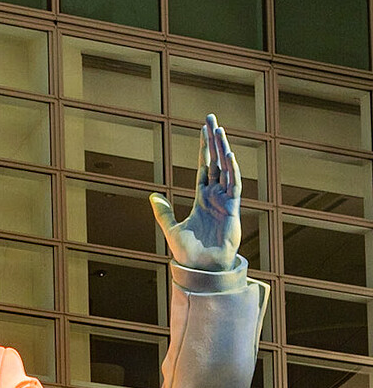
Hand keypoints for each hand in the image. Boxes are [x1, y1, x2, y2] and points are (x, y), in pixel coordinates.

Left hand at [150, 114, 241, 272]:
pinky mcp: (233, 210)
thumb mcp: (171, 228)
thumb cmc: (188, 253)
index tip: (204, 129)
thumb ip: (163, 212)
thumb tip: (152, 196)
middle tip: (212, 119)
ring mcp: (225, 201)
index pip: (205, 167)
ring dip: (224, 150)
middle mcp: (215, 196)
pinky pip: (235, 186)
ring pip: (226, 169)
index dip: (205, 148)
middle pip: (216, 162)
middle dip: (214, 141)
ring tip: (220, 131)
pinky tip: (229, 156)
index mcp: (202, 198)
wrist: (200, 269)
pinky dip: (233, 171)